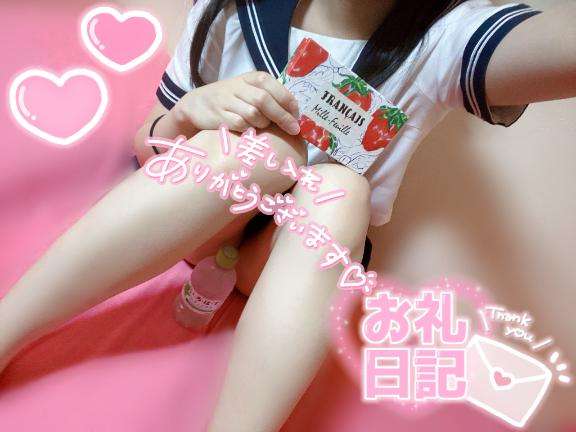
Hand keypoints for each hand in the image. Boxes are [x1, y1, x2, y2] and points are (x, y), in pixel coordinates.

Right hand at [173, 71, 300, 134]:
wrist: (197, 104)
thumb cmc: (231, 99)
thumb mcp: (249, 90)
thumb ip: (270, 97)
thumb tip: (296, 115)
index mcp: (252, 78)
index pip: (274, 87)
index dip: (288, 103)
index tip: (298, 117)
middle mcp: (239, 86)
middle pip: (265, 101)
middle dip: (282, 117)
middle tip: (293, 130)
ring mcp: (227, 100)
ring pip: (253, 114)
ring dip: (263, 124)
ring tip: (263, 127)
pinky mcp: (219, 115)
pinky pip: (241, 125)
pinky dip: (249, 130)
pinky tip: (250, 131)